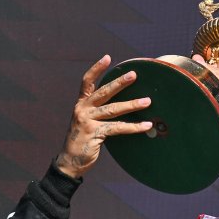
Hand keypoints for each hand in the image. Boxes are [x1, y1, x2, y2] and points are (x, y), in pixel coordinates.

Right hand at [55, 54, 152, 177]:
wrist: (70, 161)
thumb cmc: (83, 141)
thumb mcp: (88, 122)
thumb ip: (100, 113)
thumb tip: (123, 106)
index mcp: (81, 104)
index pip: (87, 82)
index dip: (97, 69)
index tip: (107, 57)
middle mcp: (82, 109)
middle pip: (103, 92)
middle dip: (120, 83)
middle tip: (134, 74)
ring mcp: (87, 121)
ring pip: (113, 110)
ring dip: (132, 104)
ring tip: (147, 101)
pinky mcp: (94, 134)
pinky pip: (117, 128)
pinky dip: (133, 127)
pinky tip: (146, 125)